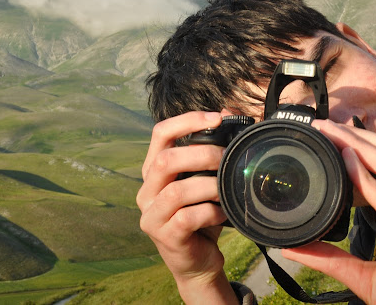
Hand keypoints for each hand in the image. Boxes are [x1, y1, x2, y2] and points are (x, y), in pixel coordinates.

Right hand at [136, 111, 239, 303]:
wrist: (199, 262)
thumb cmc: (202, 217)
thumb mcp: (206, 181)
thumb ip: (211, 150)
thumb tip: (228, 112)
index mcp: (154, 171)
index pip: (160, 134)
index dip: (187, 120)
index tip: (216, 117)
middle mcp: (147, 191)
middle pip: (165, 160)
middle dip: (202, 154)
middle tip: (227, 158)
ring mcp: (152, 216)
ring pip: (177, 191)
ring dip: (209, 186)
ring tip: (227, 188)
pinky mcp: (165, 237)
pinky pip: (186, 218)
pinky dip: (210, 212)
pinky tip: (222, 212)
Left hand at [281, 120, 375, 304]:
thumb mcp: (367, 278)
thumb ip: (333, 260)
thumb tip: (294, 248)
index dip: (364, 144)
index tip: (330, 133)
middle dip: (360, 137)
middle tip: (324, 124)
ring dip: (364, 148)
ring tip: (334, 134)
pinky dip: (372, 184)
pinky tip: (350, 166)